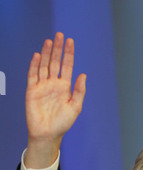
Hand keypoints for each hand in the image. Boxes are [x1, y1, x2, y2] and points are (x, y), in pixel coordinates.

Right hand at [25, 32, 86, 167]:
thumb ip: (79, 91)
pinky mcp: (32, 91)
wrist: (48, 134)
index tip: (70, 41)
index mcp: (65, 87)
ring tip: (49, 41)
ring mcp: (42, 86)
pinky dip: (34, 65)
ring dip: (46, 53)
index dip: (68, 54)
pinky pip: (32, 75)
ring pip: (44, 66)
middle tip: (60, 35)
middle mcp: (53, 84)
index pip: (67, 66)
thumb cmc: (62, 123)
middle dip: (57, 49)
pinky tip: (37, 55)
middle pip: (55, 62)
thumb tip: (83, 75)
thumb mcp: (75, 107)